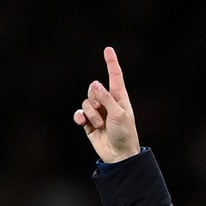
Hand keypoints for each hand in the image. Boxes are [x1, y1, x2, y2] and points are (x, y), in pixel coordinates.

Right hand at [73, 47, 139, 162]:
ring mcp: (98, 113)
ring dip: (92, 113)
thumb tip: (95, 83)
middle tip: (102, 111)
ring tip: (100, 125)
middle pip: (94, 89)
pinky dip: (80, 117)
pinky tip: (84, 123)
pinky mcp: (89, 123)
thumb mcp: (118, 114)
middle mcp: (109, 103)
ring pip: (86, 102)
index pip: (115, 77)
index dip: (111, 63)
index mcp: (121, 99)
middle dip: (95, 98)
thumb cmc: (125, 134)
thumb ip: (106, 98)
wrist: (120, 155)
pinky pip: (80, 113)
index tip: (108, 49)